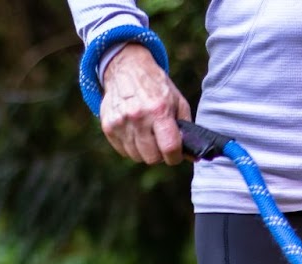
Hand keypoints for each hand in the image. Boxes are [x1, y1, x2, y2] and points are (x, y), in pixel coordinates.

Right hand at [99, 44, 193, 164]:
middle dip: (160, 154)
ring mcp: (120, 122)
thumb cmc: (156, 86)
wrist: (126, 67)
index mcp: (159, 110)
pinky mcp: (108, 126)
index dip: (176, 157)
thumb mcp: (177, 101)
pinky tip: (135, 132)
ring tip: (147, 134)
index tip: (176, 154)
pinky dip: (131, 147)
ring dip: (145, 151)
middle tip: (160, 142)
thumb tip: (193, 156)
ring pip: (137, 157)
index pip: (170, 148)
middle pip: (152, 158)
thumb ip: (185, 129)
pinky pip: (123, 151)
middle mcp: (138, 117)